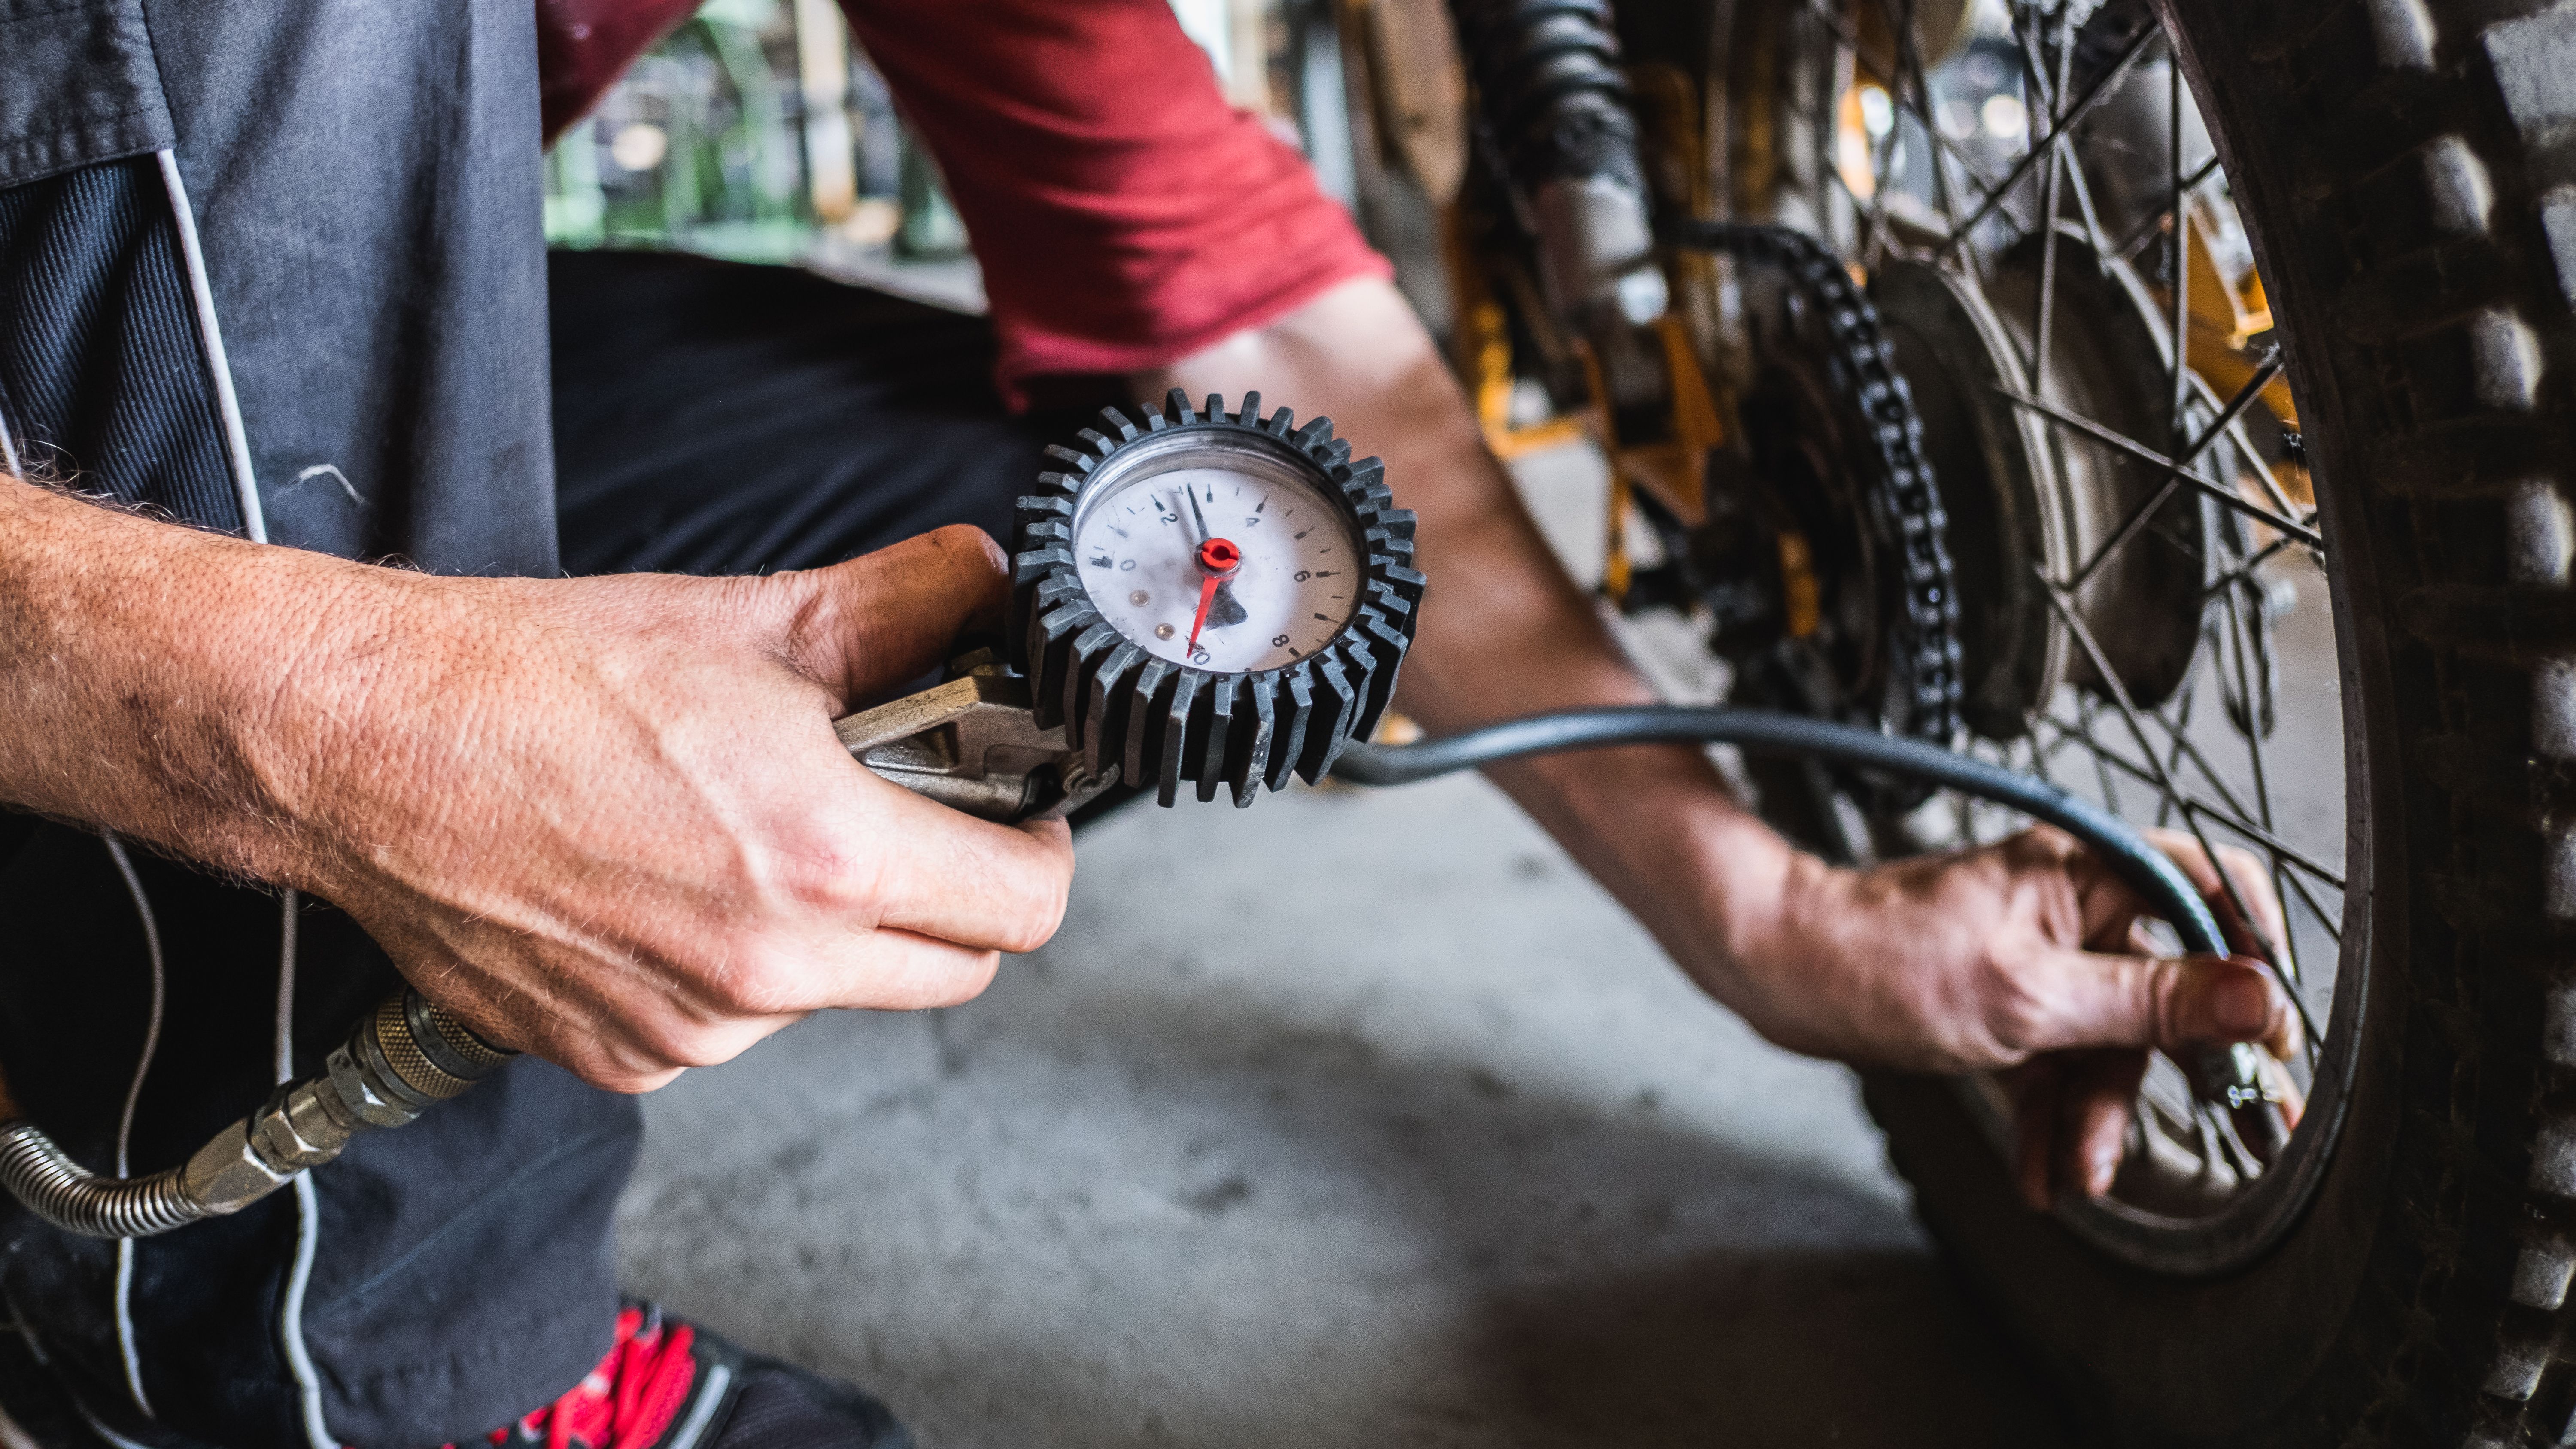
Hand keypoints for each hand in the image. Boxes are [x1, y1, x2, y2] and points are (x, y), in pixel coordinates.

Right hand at [279, 527, 1073, 1090]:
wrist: (366, 742)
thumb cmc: (539, 680)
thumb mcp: (754, 620)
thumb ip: (903, 606)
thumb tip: (986, 583)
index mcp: (827, 860)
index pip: (1024, 908)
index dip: (1037, 852)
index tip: (1015, 817)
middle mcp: (767, 969)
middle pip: (952, 969)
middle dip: (949, 897)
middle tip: (901, 818)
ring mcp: (691, 1029)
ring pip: (835, 998)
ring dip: (828, 935)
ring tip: (746, 838)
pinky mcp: (622, 1058)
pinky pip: (729, 1027)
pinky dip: (728, 970)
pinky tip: (667, 886)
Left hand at [1716, 825, 2298, 1207]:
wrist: (1782, 971)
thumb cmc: (1884, 959)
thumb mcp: (2032, 997)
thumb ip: (2149, 1003)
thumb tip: (2257, 998)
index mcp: (2089, 871)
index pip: (2213, 894)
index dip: (2255, 966)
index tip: (2272, 1041)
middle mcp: (2074, 906)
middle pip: (2168, 989)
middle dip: (2182, 1071)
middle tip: (2242, 1135)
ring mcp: (2041, 955)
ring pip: (2107, 1041)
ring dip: (2097, 1115)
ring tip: (2079, 1176)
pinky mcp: (2009, 1000)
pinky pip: (2056, 1061)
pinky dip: (2051, 1116)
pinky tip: (2042, 1172)